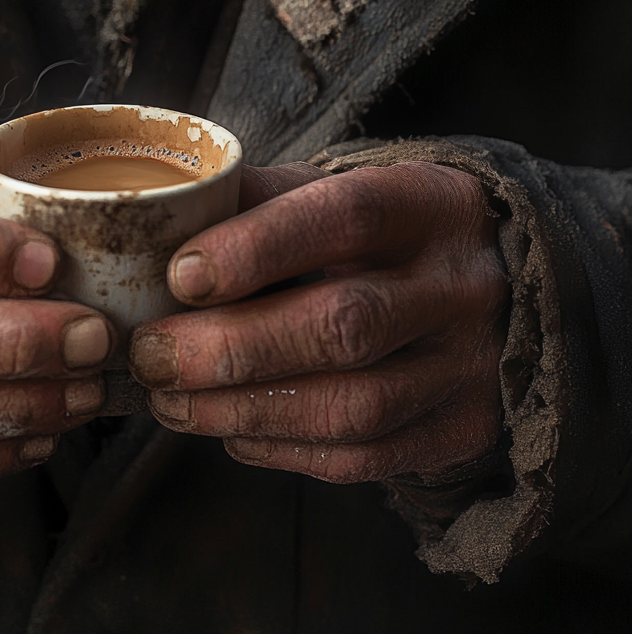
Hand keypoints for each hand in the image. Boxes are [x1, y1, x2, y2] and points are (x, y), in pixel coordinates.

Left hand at [129, 161, 508, 482]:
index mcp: (426, 204)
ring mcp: (470, 366)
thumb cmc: (383, 232)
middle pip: (343, 325)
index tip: (181, 275)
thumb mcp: (335, 190)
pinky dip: (281, 449)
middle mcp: (460, 286)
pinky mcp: (461, 429)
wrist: (498, 284)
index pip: (344, 216)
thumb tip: (167, 219)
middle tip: (149, 355)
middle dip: (229, 348)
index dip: (257, 247)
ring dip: (242, 410)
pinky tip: (230, 431)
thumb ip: (261, 198)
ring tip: (170, 400)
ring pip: (352, 407)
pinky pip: (364, 457)